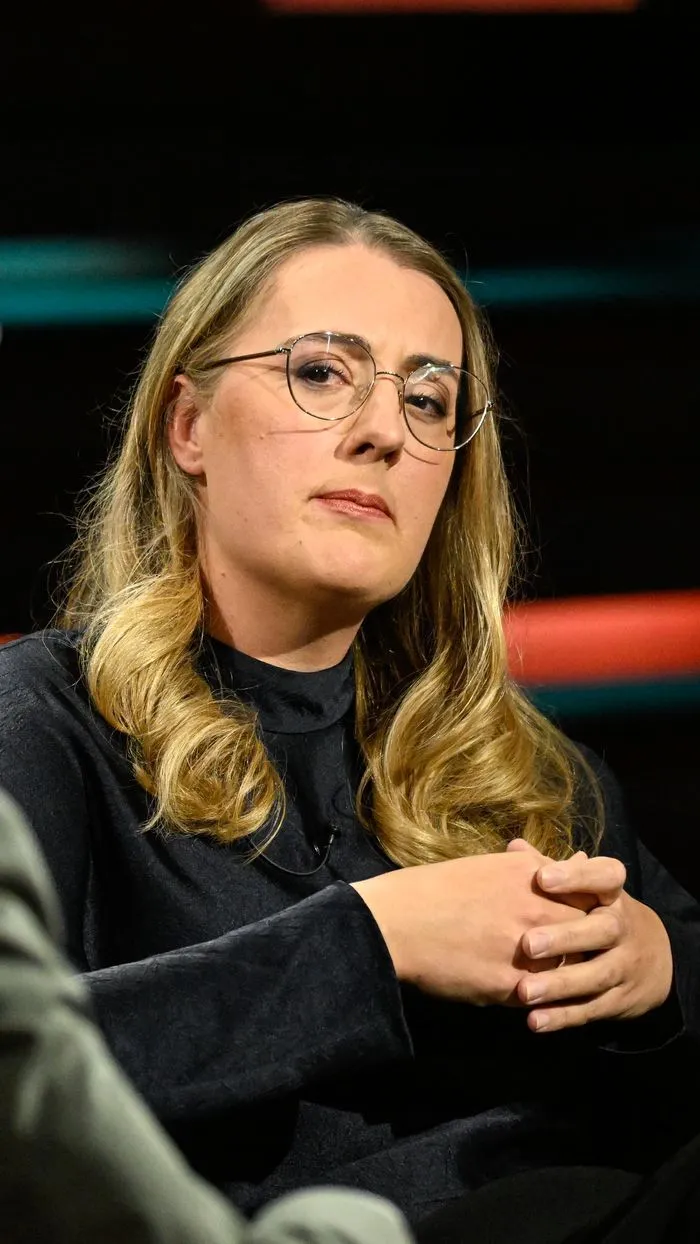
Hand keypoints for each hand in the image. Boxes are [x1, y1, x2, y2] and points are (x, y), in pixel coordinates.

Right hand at [351, 849, 600, 1006]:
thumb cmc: (437, 889)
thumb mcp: (494, 866)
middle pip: (590, 934)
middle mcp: (537, 910)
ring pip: (572, 970)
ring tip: (546, 973)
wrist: (394, 923)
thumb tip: (580, 860)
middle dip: (586, 943)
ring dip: (566, 974)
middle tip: (570, 949)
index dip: (594, 909)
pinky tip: (523, 992)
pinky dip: (539, 997)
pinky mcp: (511, 987)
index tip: (586, 916)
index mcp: (533, 876)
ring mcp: (527, 951)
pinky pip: (543, 998)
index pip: (594, 895)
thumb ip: (541, 866)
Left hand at [516, 853, 673, 1031]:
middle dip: (566, 937)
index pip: (605, 877)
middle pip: (602, 930)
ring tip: (524, 992)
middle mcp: (622, 928)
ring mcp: (624, 966)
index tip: (542, 877)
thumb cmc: (596, 913)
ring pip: (596, 975)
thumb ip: (549, 870)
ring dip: (560, 984)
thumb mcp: (583, 890)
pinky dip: (564, 1016)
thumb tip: (515, 848)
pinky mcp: (619, 1000)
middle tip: (528, 944)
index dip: (576, 877)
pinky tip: (535, 1021)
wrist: (649, 958)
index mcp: (611, 895)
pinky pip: (592, 1009)